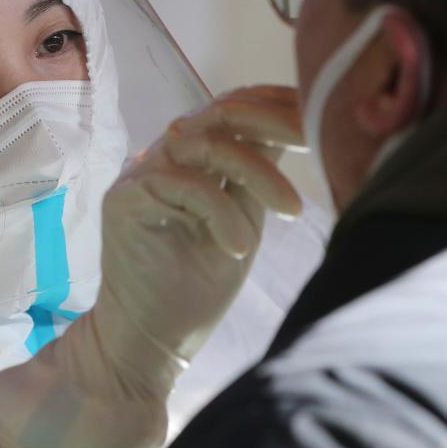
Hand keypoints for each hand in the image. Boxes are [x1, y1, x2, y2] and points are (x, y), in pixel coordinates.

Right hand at [0, 85, 304, 447]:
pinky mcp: (126, 199)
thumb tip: (297, 128)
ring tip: (291, 210)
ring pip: (208, 144)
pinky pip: (185, 184)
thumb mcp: (244, 220)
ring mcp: (141, 174)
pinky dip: (222, 214)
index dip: (276, 103)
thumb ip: (259, 175)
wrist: (151, 344)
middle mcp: (163, 155)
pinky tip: (238, 247)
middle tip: (314, 142)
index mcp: (191, 157)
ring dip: (259, 173)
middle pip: (221, 113)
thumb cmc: (196, 288)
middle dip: (274, 121)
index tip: (320, 115)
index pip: (234, 109)